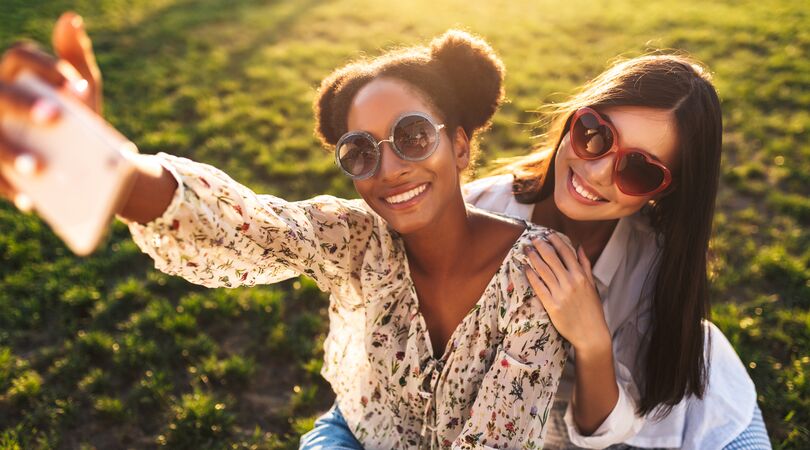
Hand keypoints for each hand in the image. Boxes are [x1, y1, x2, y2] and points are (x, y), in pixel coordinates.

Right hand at [0, 12, 101, 207]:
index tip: (76, 84)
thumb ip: (77, 57)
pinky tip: (29, 198)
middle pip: (0, 95)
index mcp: (17, 74)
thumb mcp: (85, 91)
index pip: (18, 56)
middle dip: (25, 105)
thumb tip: (70, 18)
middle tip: (55, 117)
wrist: (90, 164)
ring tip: (40, 168)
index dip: (45, 66)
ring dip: (12, 152)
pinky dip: (9, 186)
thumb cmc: (81, 118)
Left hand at [524, 232, 610, 355]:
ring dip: (533, 257)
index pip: (566, 253)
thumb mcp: (592, 285)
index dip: (555, 241)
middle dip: (541, 246)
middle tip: (532, 238)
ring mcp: (560, 294)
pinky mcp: (552, 305)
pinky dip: (531, 276)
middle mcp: (571, 282)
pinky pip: (538, 287)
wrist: (591, 334)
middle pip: (552, 258)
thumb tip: (579, 247)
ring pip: (543, 270)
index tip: (547, 234)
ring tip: (526, 249)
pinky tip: (525, 268)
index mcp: (581, 276)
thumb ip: (585, 265)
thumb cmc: (592, 310)